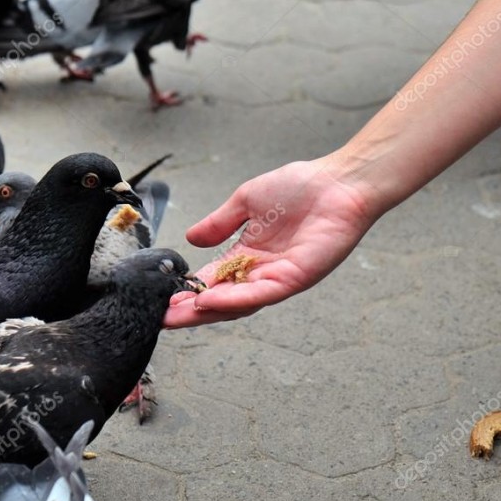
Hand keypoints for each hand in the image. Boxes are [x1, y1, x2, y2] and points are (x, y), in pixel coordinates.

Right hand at [164, 158, 376, 327]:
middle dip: (191, 310)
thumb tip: (191, 239)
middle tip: (161, 318)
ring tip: (177, 315)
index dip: (189, 290)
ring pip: (238, 303)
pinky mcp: (295, 278)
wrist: (338, 182)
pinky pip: (260, 294)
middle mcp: (261, 272)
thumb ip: (219, 223)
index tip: (163, 299)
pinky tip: (208, 300)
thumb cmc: (300, 187)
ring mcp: (278, 278)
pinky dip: (234, 299)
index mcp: (248, 255)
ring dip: (207, 310)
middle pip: (222, 300)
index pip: (213, 279)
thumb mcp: (246, 201)